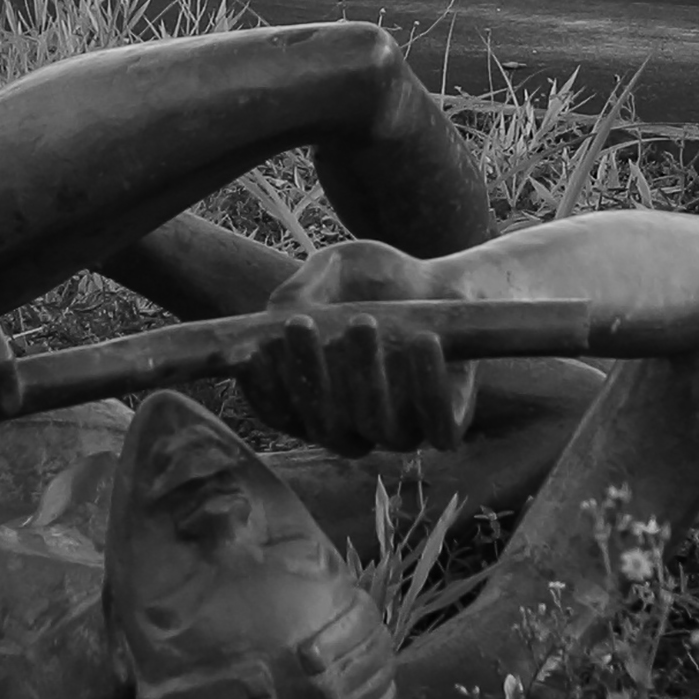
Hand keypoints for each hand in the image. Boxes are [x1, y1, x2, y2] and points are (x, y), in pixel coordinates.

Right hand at [237, 238, 476, 456]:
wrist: (439, 280)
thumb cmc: (374, 279)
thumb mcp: (333, 269)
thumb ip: (302, 290)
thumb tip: (277, 318)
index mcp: (313, 400)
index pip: (279, 414)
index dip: (262, 390)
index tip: (251, 351)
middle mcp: (352, 425)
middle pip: (324, 427)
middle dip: (307, 376)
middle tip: (298, 325)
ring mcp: (399, 430)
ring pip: (380, 429)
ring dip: (366, 378)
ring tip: (361, 321)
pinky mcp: (446, 424)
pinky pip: (439, 428)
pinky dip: (430, 388)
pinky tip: (423, 340)